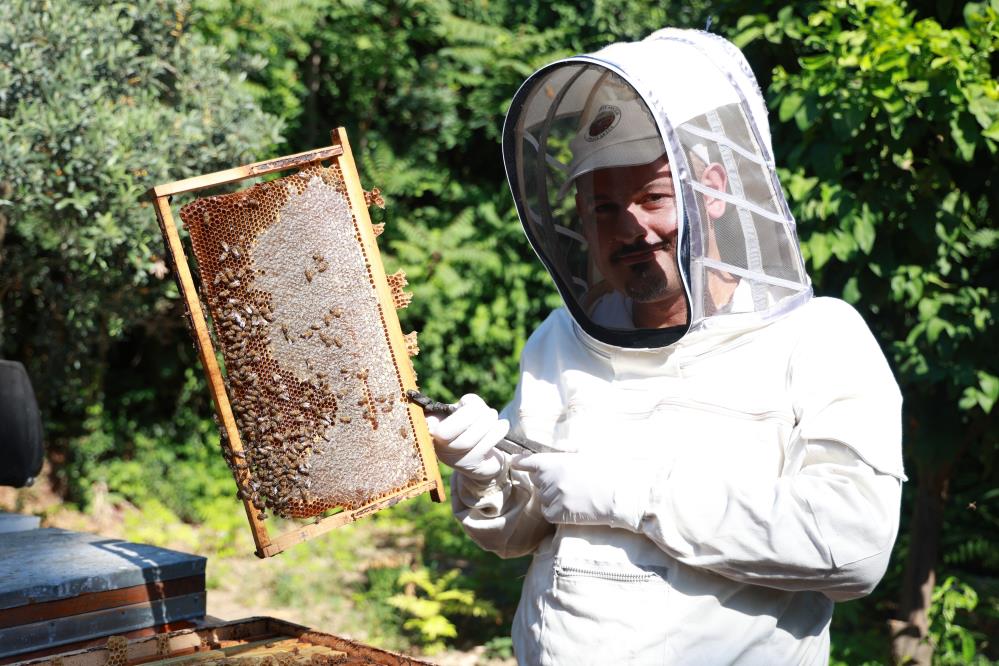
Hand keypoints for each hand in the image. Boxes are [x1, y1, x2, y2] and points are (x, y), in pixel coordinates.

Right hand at [426, 394, 509, 481]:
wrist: (485, 459)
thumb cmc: (473, 429)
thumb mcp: (465, 413)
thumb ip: (465, 404)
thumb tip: (467, 404)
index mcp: (432, 430)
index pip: (425, 423)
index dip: (433, 416)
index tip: (462, 404)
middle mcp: (438, 448)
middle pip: (446, 432)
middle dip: (470, 415)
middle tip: (486, 410)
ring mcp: (454, 460)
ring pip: (467, 440)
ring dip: (486, 422)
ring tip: (493, 415)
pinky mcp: (471, 466)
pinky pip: (483, 447)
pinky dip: (497, 432)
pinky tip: (502, 425)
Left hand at [512, 453, 654, 530]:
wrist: (623, 495)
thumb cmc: (609, 470)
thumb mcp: (589, 451)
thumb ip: (569, 448)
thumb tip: (556, 447)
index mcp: (555, 462)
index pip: (527, 462)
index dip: (520, 462)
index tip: (516, 463)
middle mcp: (550, 480)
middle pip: (536, 481)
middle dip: (545, 480)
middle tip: (567, 480)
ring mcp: (554, 498)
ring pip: (542, 498)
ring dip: (552, 497)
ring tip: (575, 494)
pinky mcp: (560, 514)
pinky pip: (548, 513)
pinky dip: (556, 511)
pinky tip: (572, 506)